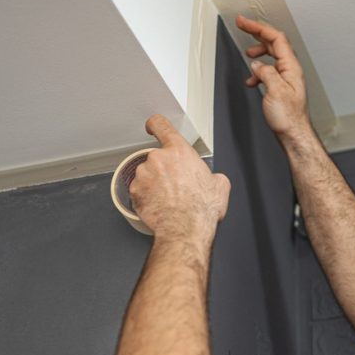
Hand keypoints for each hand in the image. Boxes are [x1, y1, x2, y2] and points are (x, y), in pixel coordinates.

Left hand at [129, 115, 230, 239]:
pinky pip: (138, 190)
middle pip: (156, 156)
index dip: (155, 124)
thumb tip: (214, 180)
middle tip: (175, 184)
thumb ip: (213, 175)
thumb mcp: (220, 186)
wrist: (185, 229)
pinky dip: (146, 196)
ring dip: (153, 182)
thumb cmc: (200, 208)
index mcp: (179, 151)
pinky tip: (159, 205)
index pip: (161, 125)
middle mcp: (158, 158)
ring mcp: (144, 174)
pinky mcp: (134, 191)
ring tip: (168, 198)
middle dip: (163, 169)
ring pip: (146, 174)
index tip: (153, 127)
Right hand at [236, 15, 313, 140]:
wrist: (294, 134)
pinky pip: (269, 71)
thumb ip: (266, 73)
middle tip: (242, 26)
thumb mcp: (275, 91)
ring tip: (248, 55)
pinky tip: (252, 79)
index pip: (275, 38)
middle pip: (274, 43)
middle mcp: (290, 70)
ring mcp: (287, 78)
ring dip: (258, 53)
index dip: (258, 27)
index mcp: (291, 67)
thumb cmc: (288, 117)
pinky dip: (258, 71)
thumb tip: (257, 65)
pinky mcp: (282, 87)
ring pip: (271, 56)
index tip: (244, 22)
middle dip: (257, 33)